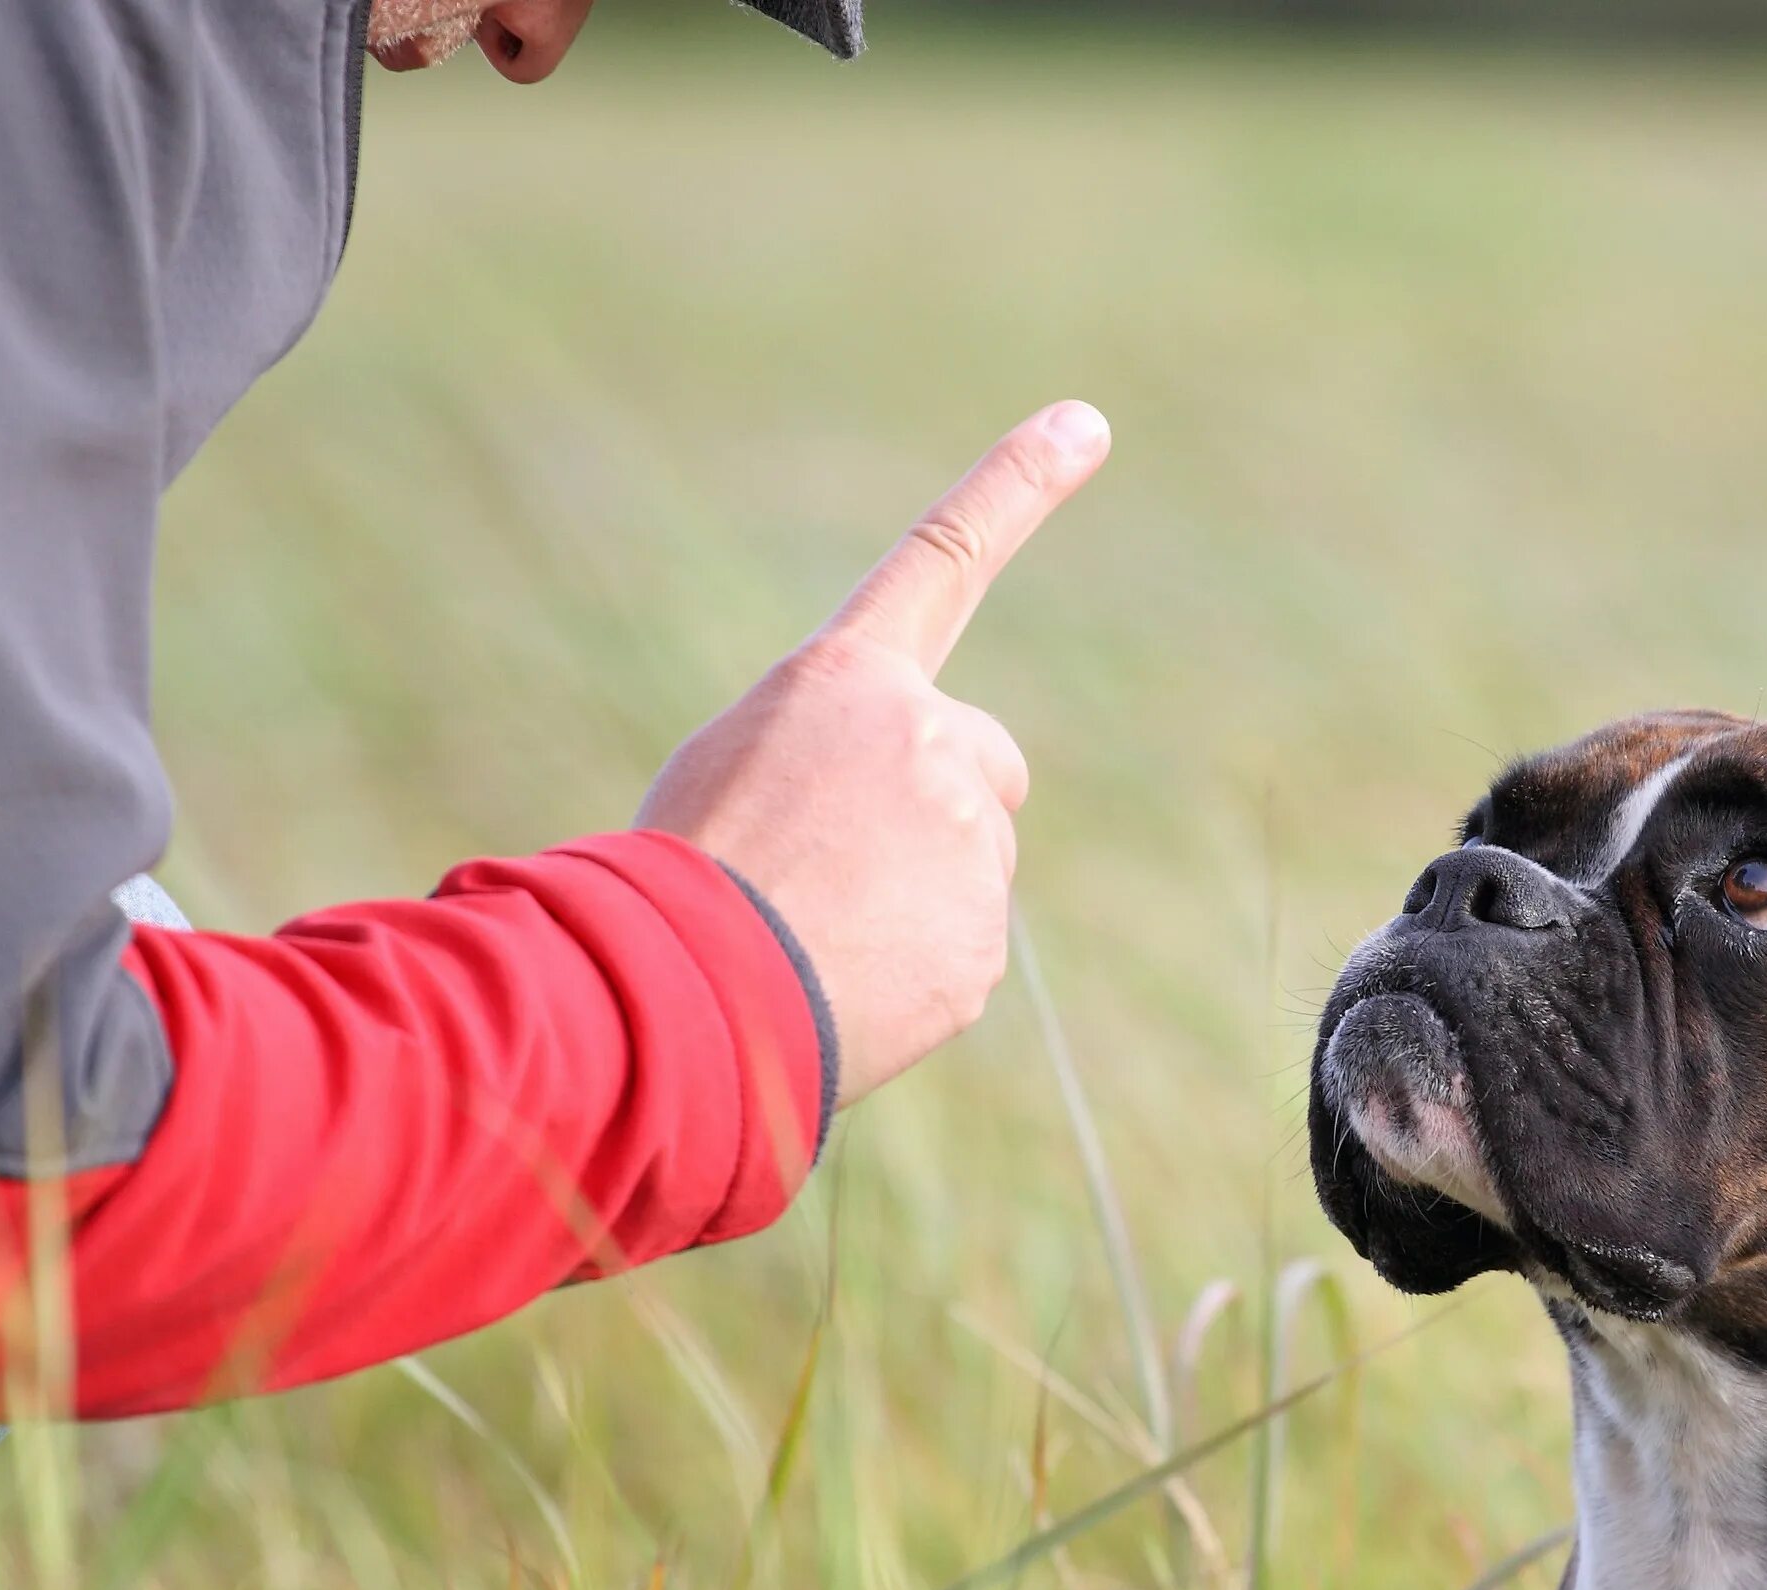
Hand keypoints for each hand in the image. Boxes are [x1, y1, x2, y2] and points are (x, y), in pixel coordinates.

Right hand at [637, 402, 1110, 1108]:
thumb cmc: (678, 875)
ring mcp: (965, 840)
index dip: (1017, 486)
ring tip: (818, 931)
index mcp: (846, 682)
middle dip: (943, 809)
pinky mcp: (981, 937)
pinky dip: (913, 970)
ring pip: (971, 866)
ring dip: (912, 898)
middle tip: (843, 864)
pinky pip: (959, 949)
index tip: (1087, 423)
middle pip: (984, 766)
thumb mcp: (733, 771)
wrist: (678, 989)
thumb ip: (834, 759)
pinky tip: (842, 982)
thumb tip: (889, 834)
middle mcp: (926, 739)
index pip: (942, 558)